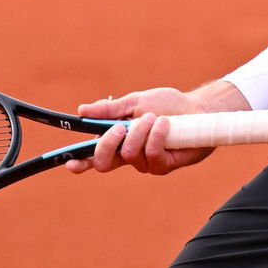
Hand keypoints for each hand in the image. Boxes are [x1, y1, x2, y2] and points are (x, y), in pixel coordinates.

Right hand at [64, 81, 247, 176]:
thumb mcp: (136, 102)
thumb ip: (110, 109)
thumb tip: (82, 110)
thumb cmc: (168, 105)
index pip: (93, 155)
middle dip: (107, 143)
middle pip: (103, 162)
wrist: (197, 109)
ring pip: (129, 154)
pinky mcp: (163, 166)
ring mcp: (145, 163)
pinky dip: (156, 135)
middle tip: (121, 126)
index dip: (79, 161)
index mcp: (117, 140)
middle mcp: (129, 155)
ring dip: (140, 131)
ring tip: (155, 117)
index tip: (69, 162)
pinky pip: (151, 154)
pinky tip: (165, 125)